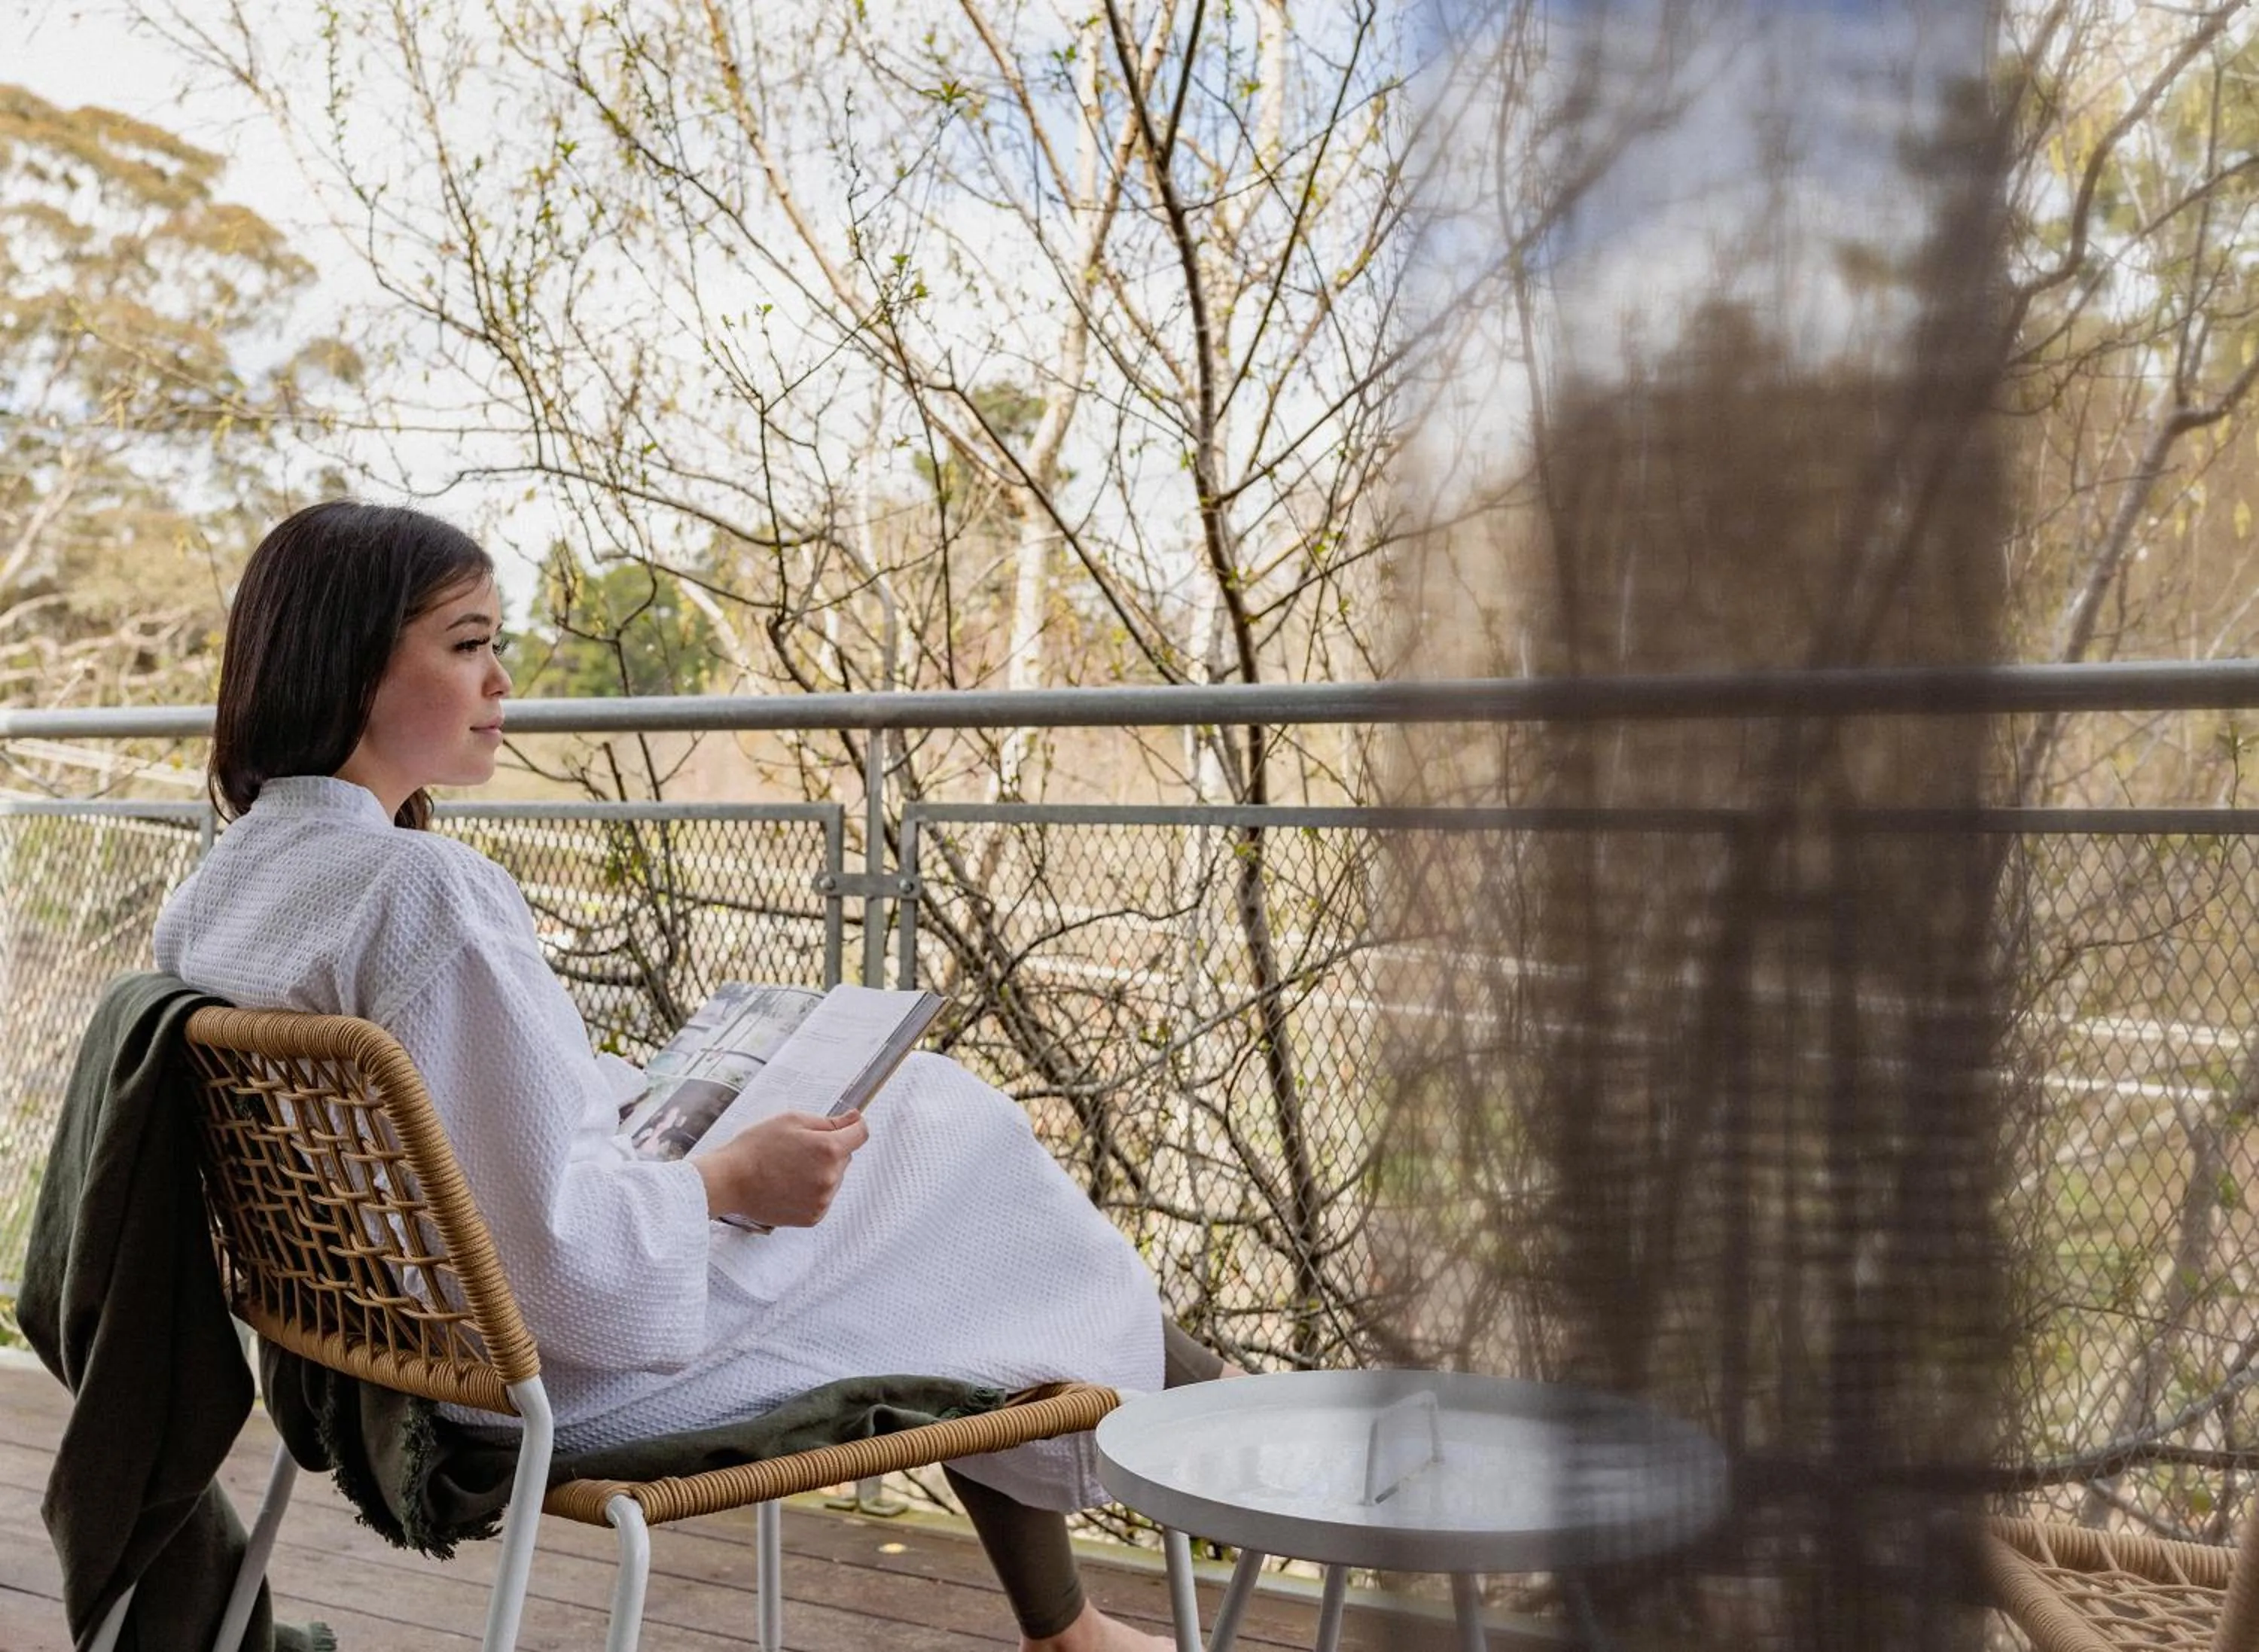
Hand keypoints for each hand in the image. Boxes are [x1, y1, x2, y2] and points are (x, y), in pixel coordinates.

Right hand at [695, 1110, 867, 1227]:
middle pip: (845, 1157)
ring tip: (788, 1169)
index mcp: (829, 1150)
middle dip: (829, 1150)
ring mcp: (823, 1200)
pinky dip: (811, 1191)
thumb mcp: (792, 1121)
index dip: (853, 1126)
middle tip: (797, 1149)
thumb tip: (855, 1119)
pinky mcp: (813, 1217)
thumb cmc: (756, 1147)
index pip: (861, 1134)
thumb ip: (829, 1121)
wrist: (729, 1181)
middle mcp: (831, 1177)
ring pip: (834, 1178)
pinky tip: (788, 1185)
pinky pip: (823, 1197)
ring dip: (821, 1172)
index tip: (845, 1126)